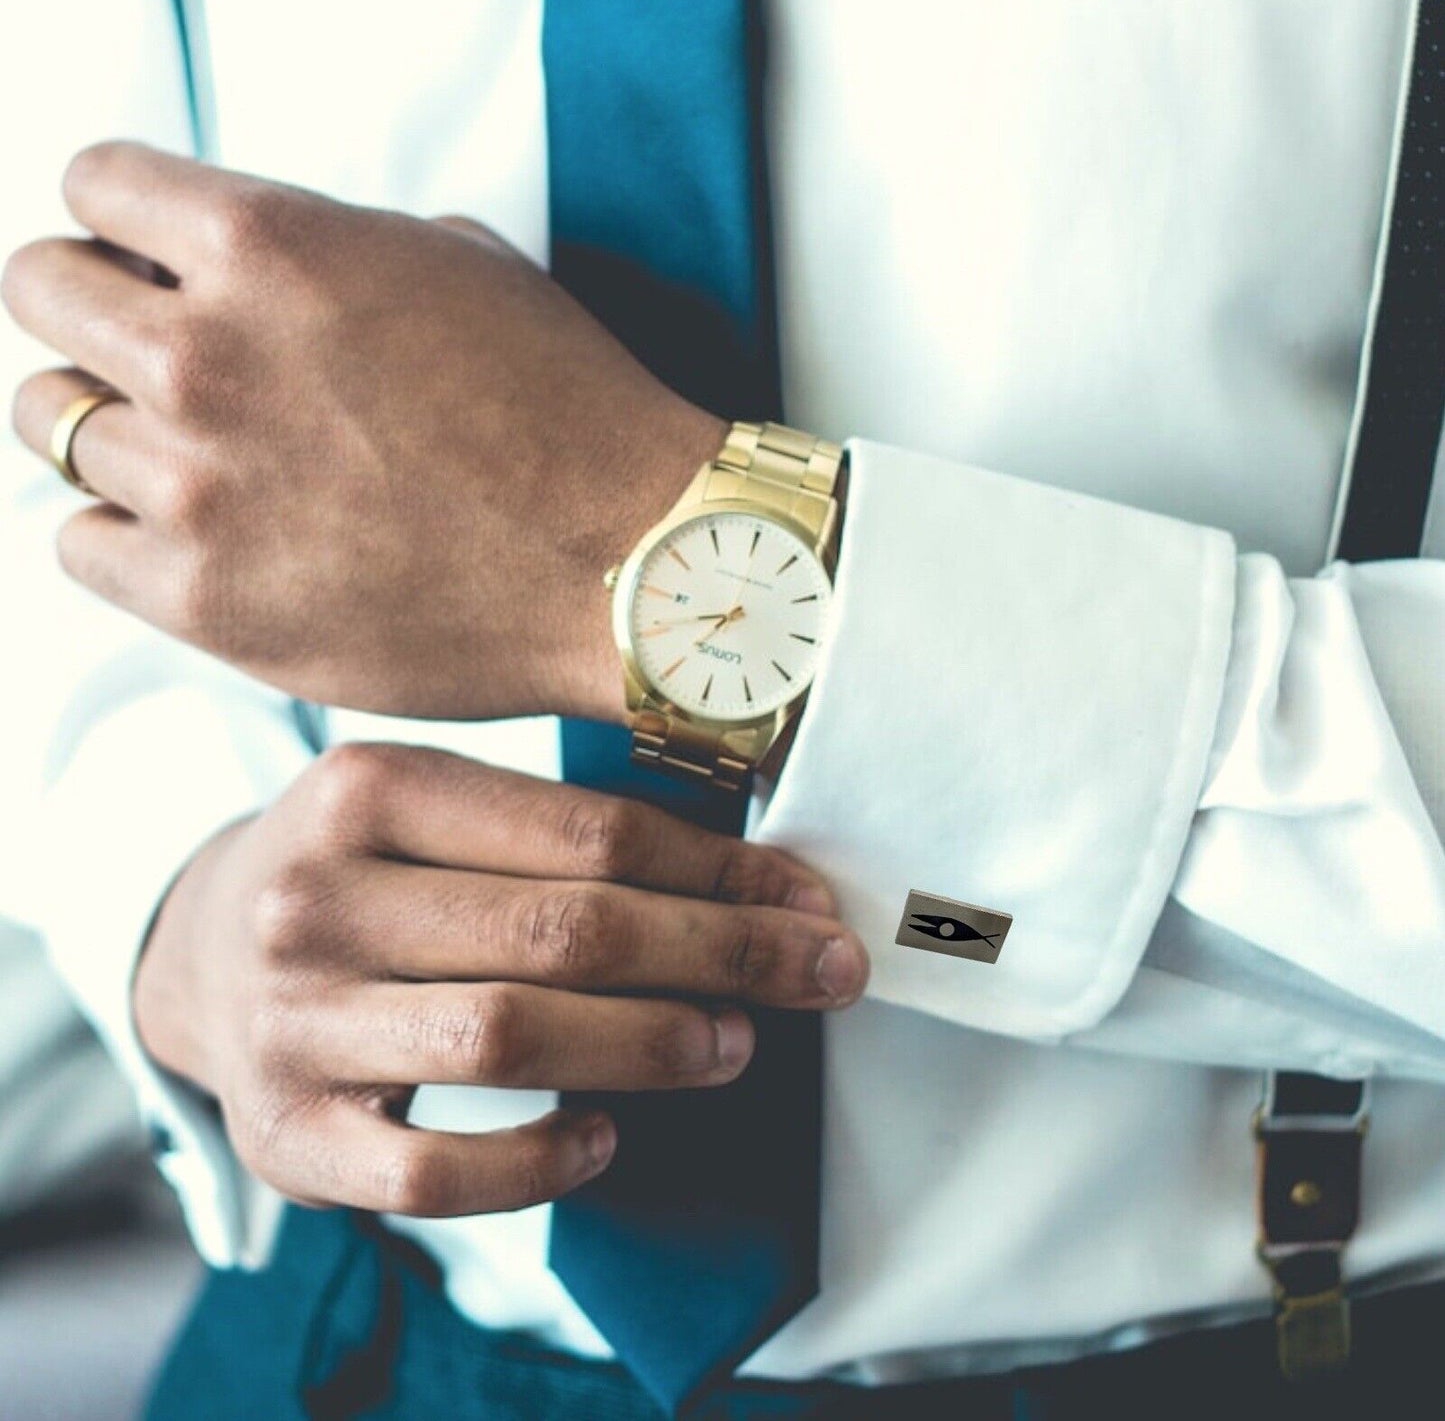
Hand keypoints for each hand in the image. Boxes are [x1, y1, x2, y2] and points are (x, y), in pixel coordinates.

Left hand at [3, 142, 725, 721]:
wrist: (627, 561)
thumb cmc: (566, 416)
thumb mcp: (456, 265)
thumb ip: (319, 248)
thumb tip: (236, 268)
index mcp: (269, 246)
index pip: (92, 186)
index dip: (122, 222)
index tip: (146, 261)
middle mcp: (208, 356)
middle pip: (38, 292)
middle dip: (89, 311)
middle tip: (147, 354)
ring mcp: (197, 486)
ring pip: (50, 426)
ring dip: (112, 428)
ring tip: (196, 457)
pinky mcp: (204, 600)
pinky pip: (78, 544)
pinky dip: (120, 532)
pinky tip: (197, 533)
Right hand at [134, 743, 865, 1216]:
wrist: (201, 949)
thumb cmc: (359, 871)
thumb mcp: (430, 810)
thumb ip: (560, 832)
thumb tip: (754, 882)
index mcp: (368, 788)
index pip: (586, 832)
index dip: (719, 874)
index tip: (807, 902)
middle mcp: (316, 897)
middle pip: (565, 931)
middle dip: (721, 954)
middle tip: (815, 974)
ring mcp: (294, 1022)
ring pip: (511, 1037)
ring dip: (652, 1044)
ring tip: (734, 1044)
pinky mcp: (288, 1136)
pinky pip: (435, 1174)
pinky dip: (540, 1163)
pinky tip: (607, 1135)